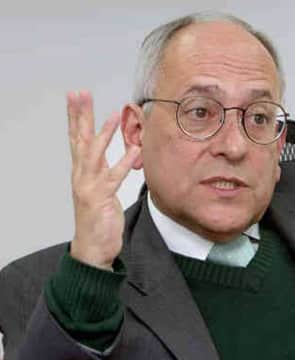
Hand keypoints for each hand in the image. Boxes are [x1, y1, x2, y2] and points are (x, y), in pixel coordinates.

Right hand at [67, 91, 139, 270]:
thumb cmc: (99, 219)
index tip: (77, 95)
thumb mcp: (102, 188)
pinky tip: (134, 150)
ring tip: (114, 115)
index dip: (76, 116)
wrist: (93, 249)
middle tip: (79, 93)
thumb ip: (108, 169)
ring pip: (95, 154)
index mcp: (82, 171)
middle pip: (79, 139)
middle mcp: (82, 175)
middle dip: (80, 115)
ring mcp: (89, 186)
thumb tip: (125, 150)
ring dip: (104, 133)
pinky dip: (124, 163)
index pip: (77, 137)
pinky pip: (114, 177)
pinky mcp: (101, 198)